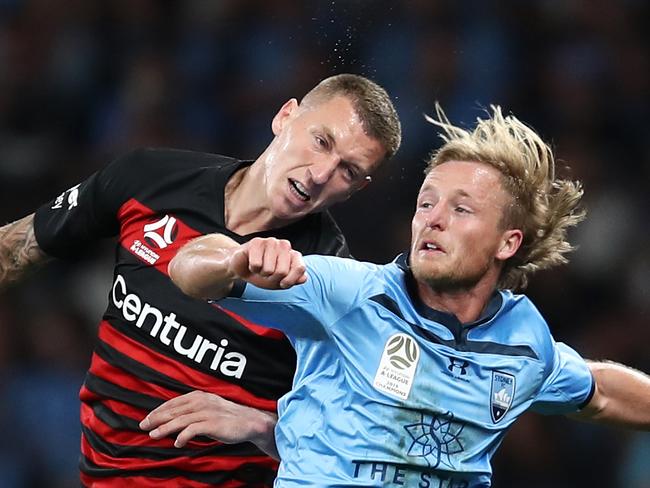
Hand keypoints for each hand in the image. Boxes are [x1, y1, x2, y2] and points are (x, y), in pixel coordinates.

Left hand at [139, 391, 278, 456]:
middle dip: (156, 418)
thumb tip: (174, 418)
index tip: (147, 419)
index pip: (173, 402)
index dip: (158, 410)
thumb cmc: (227, 417)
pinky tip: (177, 443)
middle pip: (173, 410)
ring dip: (165, 428)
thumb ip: (192, 411)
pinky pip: (193, 430)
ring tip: (153, 435)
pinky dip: (183, 436)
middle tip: (143, 426)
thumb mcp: (208, 409)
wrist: (249, 422)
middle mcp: (201, 402)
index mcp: (199, 396)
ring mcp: (207, 412)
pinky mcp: (213, 423)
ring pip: (180, 420)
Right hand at [229, 237, 306, 289]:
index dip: (290, 281)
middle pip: (282, 271)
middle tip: (267, 274)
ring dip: (261, 273)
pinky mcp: (256, 242)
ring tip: (260, 268)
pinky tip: (252, 263)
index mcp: (294, 255)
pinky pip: (256, 264)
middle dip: (272, 278)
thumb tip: (304, 278)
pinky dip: (252, 268)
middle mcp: (285, 246)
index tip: (282, 284)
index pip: (300, 268)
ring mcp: (271, 241)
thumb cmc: (264, 274)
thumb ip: (293, 280)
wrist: (243, 268)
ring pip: (268, 269)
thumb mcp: (280, 282)